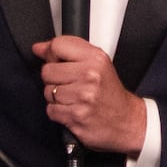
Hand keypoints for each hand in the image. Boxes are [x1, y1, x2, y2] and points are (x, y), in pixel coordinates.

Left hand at [33, 34, 147, 154]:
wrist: (127, 121)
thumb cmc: (110, 93)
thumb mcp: (98, 64)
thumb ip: (69, 51)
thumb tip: (39, 48)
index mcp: (96, 58)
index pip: (57, 45)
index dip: (52, 54)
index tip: (57, 61)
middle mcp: (90, 75)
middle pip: (47, 70)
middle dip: (54, 79)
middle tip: (71, 84)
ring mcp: (83, 96)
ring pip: (48, 91)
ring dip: (57, 97)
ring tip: (73, 98)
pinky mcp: (76, 116)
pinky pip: (51, 110)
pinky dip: (58, 112)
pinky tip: (72, 109)